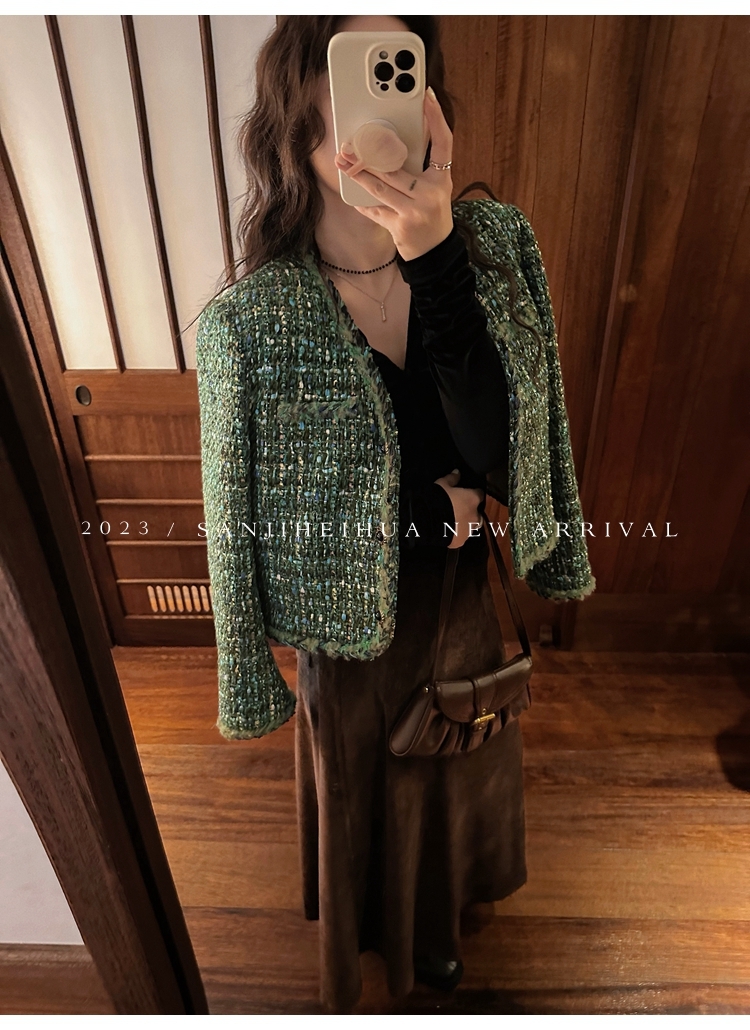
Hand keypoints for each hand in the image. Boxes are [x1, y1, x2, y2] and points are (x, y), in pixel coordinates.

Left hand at [333, 86, 453, 261]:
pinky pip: (375, 209)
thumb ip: (420, 167)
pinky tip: (352, 193)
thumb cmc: (432, 214)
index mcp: (442, 180)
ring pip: (380, 187)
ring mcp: (414, 212)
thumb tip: (393, 143)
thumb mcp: (435, 188)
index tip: (426, 96)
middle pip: (396, 167)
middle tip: (349, 144)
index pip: (443, 143)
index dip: (436, 118)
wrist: (435, 252)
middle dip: (370, 155)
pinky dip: (362, 202)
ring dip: (358, 175)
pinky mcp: (399, 227)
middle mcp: (430, 194)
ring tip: (342, 163)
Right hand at [434, 469, 484, 548]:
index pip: (480, 494)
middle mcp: (475, 516)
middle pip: (478, 514)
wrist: (426, 520)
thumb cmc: (437, 498)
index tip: (467, 493)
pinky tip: (447, 531)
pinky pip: (460, 536)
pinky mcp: (460, 541)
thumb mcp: (442, 484)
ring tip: (453, 522)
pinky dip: (456, 534)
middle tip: (459, 510)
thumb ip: (452, 478)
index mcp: (472, 499)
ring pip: (470, 527)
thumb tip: (458, 472)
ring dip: (465, 524)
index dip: (473, 493)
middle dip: (471, 512)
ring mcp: (468, 530)